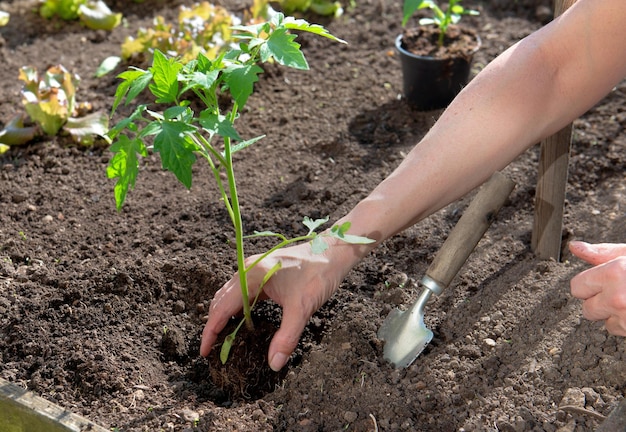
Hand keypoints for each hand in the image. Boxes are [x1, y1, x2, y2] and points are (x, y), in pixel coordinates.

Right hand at [199, 241, 354, 370]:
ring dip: (224, 316)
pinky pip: (242, 291)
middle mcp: (248, 268)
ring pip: (230, 295)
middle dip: (214, 325)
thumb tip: (274, 364)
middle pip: (221, 300)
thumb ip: (287, 337)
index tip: (204, 352)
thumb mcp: (302, 308)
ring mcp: (254, 268)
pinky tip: (242, 321)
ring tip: (222, 338)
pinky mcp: (263, 271)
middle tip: (211, 350)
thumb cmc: (319, 274)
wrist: (334, 251)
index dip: (211, 331)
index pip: (222, 307)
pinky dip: (237, 308)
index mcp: (251, 274)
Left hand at [569, 241, 625, 335]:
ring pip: (606, 324)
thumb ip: (602, 253)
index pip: (577, 287)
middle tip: (622, 292)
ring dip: (616, 316)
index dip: (589, 285)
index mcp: (614, 274)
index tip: (604, 282)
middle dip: (600, 303)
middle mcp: (617, 298)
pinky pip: (621, 332)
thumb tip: (574, 247)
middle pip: (587, 309)